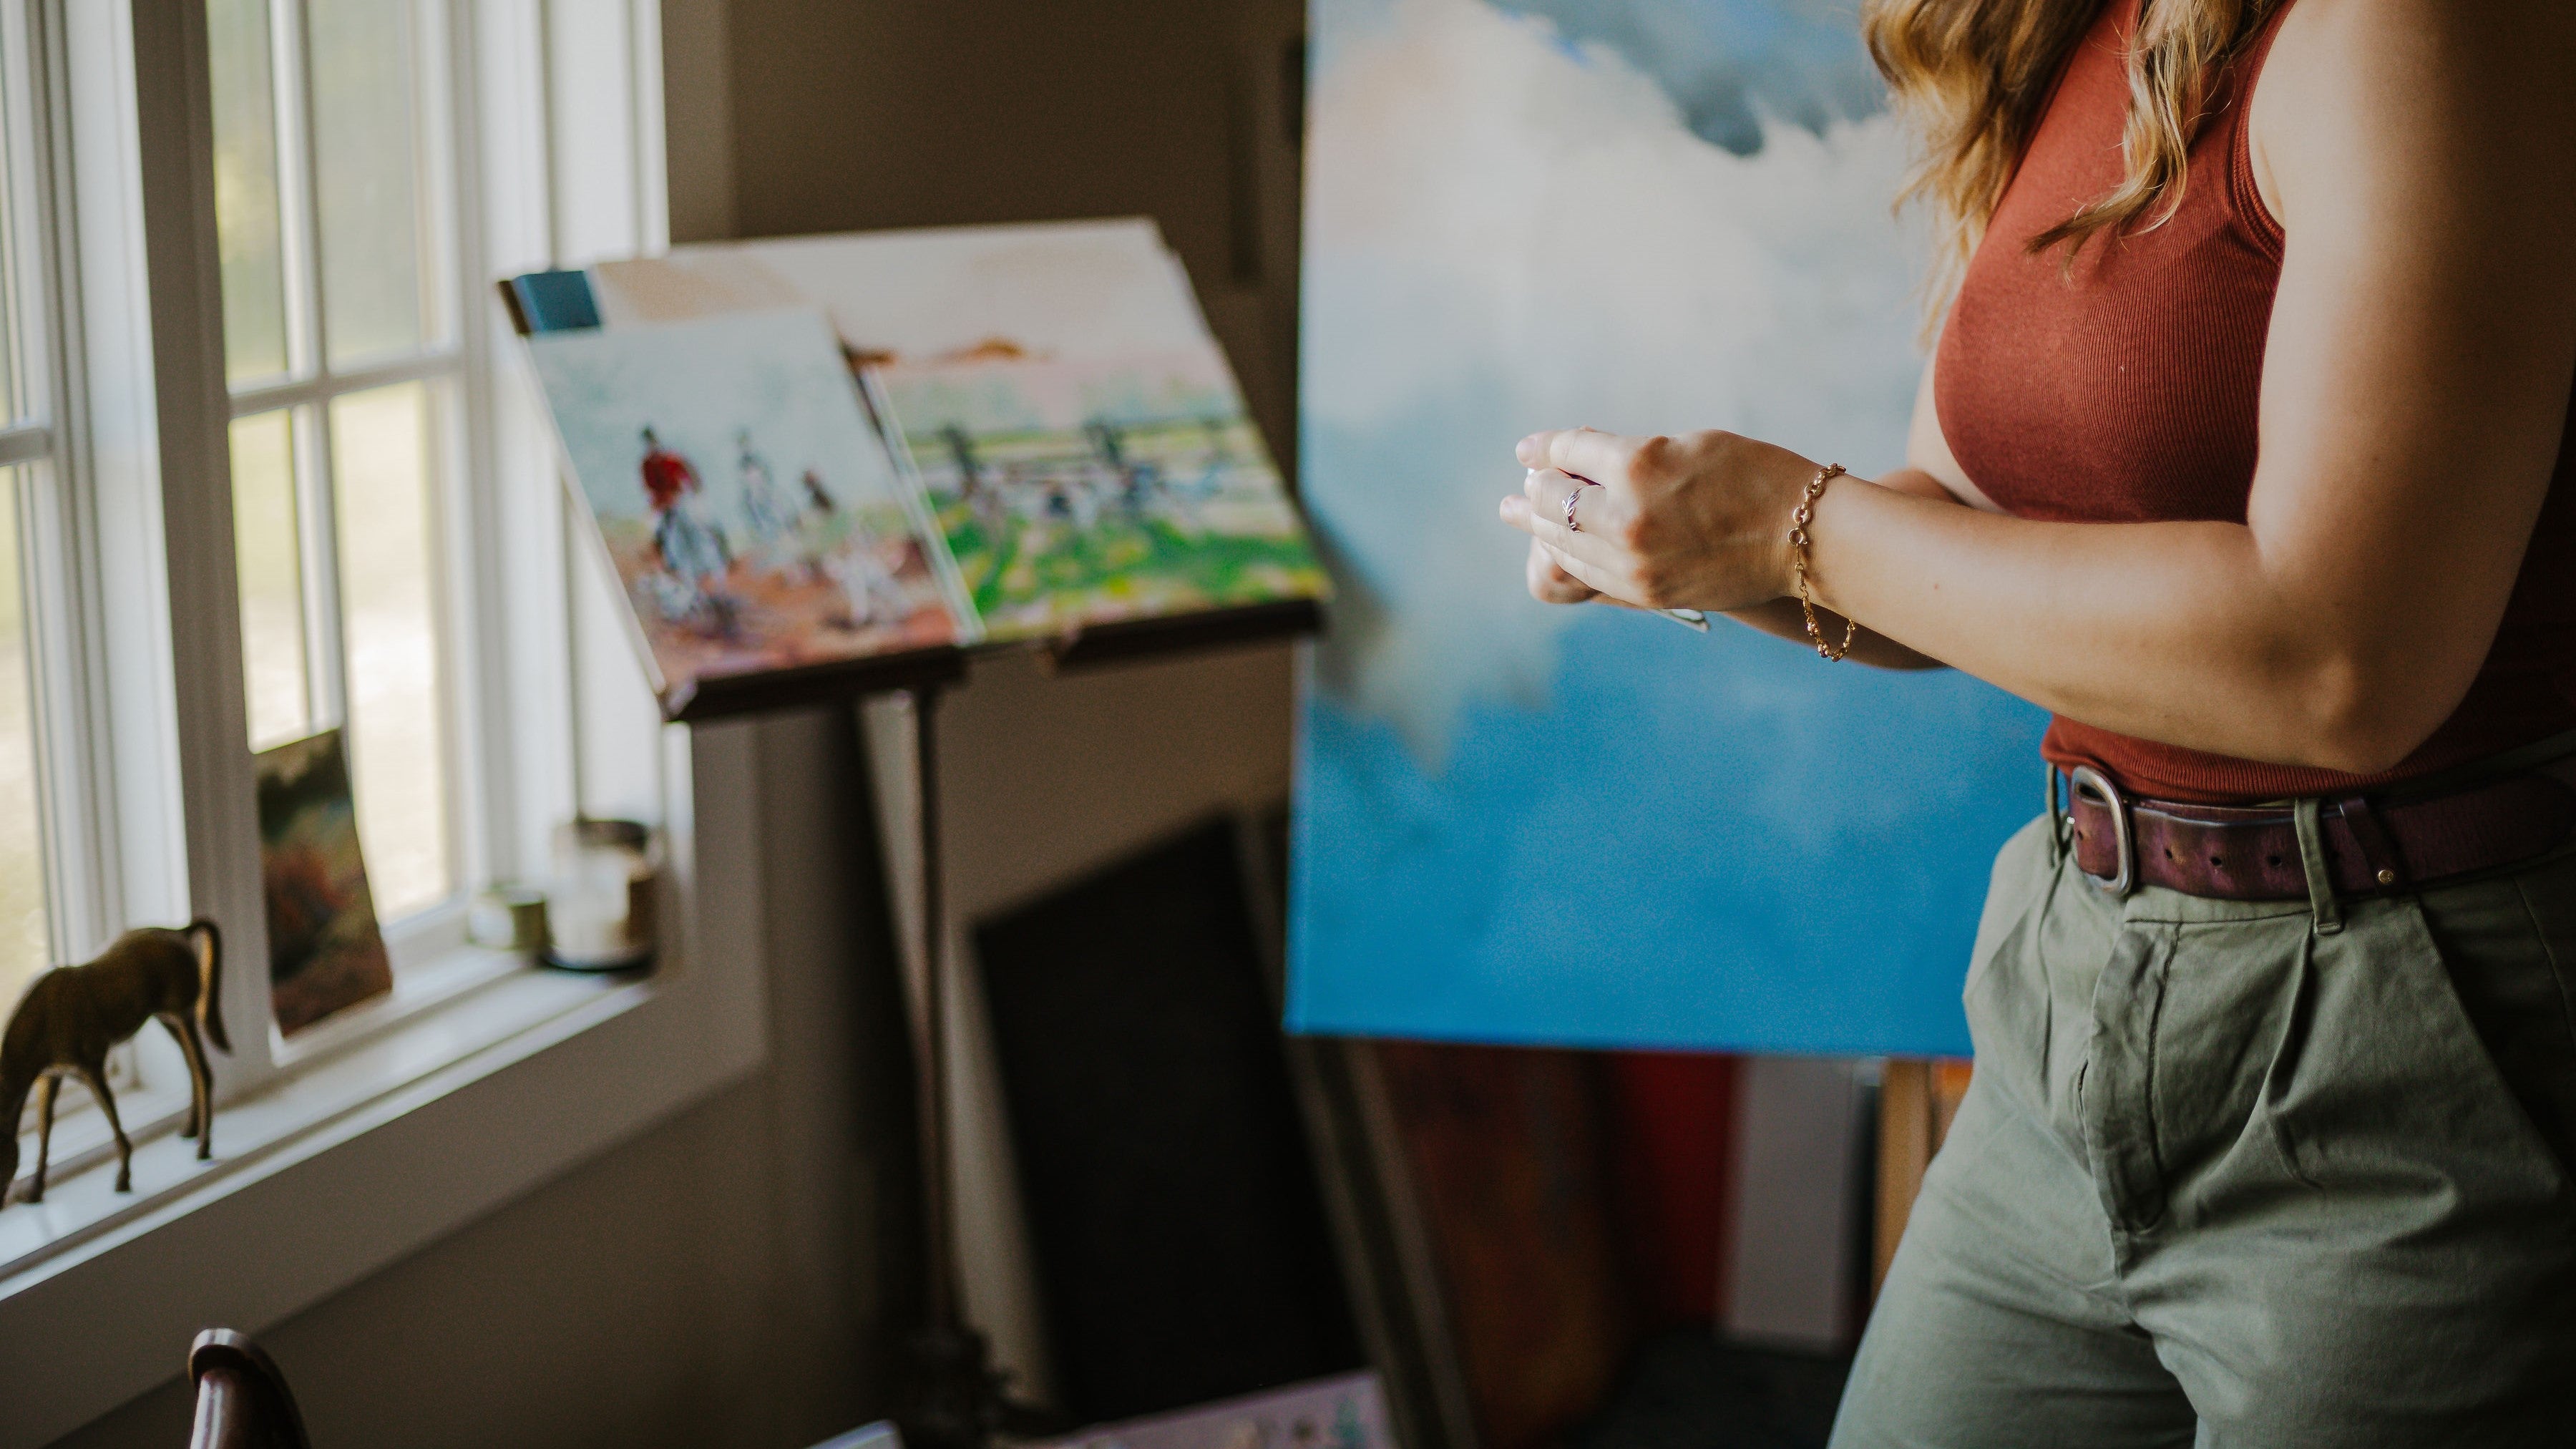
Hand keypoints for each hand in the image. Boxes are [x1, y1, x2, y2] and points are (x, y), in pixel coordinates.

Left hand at [1498, 428, 1819, 612]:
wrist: (1803, 537)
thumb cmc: (1753, 476)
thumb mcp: (1685, 445)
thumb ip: (1627, 455)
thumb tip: (1575, 462)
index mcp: (1638, 466)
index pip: (1568, 452)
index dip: (1544, 449)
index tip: (1529, 451)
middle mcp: (1626, 516)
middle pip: (1552, 501)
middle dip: (1531, 492)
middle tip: (1516, 492)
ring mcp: (1631, 561)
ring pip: (1562, 542)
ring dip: (1538, 527)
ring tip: (1521, 516)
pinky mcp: (1643, 592)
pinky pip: (1587, 573)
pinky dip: (1569, 555)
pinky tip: (1561, 546)